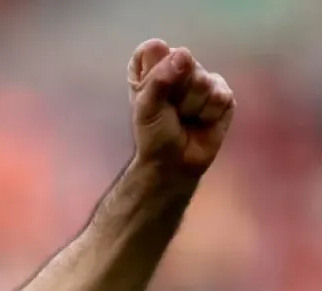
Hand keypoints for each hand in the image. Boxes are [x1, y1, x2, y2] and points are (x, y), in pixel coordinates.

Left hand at [127, 40, 234, 181]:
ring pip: (203, 80)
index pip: (152, 49)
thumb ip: (159, 79)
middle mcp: (179, 68)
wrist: (175, 162)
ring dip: (192, 106)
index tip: (150, 90)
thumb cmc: (154, 134)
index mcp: (152, 68)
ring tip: (185, 118)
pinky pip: (220, 96)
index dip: (154, 67)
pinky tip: (202, 121)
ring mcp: (203, 79)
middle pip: (183, 62)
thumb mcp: (146, 108)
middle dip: (175, 92)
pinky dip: (208, 114)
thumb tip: (183, 54)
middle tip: (170, 110)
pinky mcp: (223, 94)